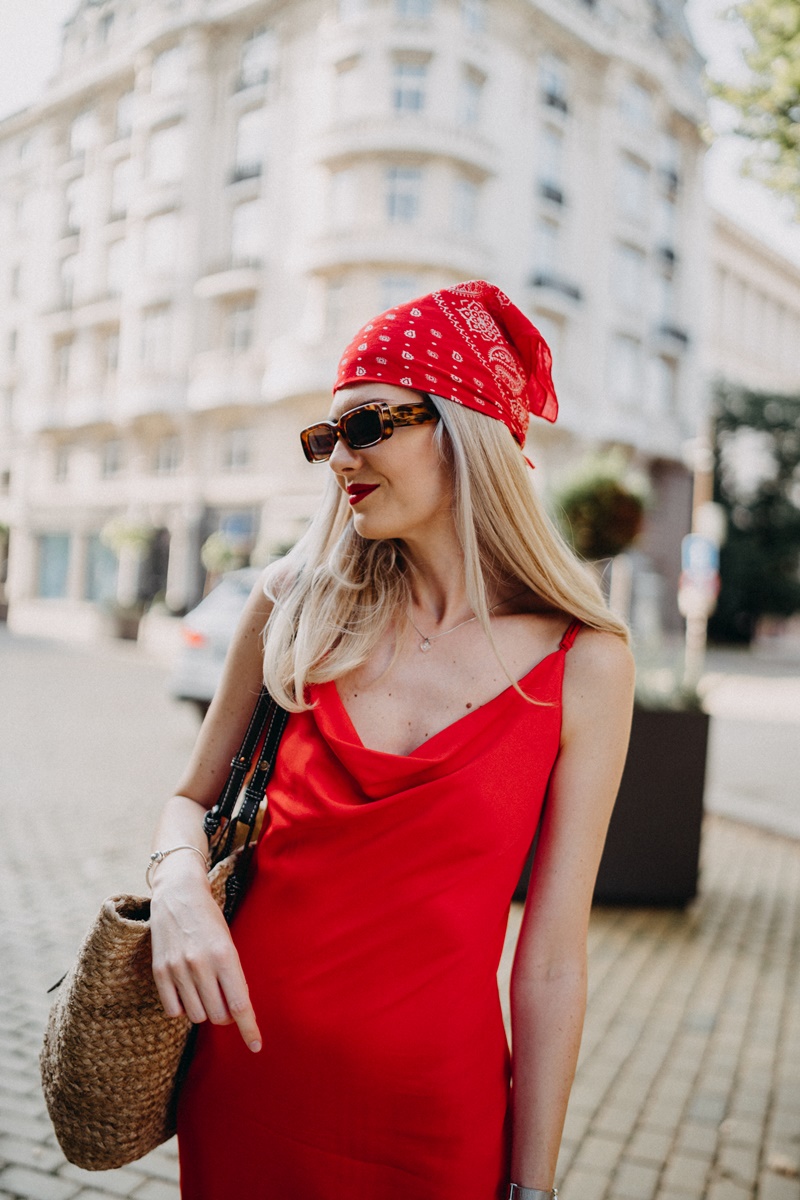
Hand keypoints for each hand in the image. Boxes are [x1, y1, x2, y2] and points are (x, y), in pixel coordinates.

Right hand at [149, 855, 261, 1052]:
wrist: (179, 894)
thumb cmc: (210, 920)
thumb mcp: (228, 943)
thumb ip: (232, 976)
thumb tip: (236, 1014)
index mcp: (225, 955)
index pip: (240, 1004)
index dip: (249, 1029)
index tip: (256, 1047)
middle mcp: (201, 964)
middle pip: (219, 1016)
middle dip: (225, 1015)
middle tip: (223, 997)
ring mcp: (178, 969)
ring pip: (197, 1016)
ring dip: (204, 1010)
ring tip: (203, 988)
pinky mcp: (160, 971)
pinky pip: (173, 1011)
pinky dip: (183, 1008)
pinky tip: (186, 990)